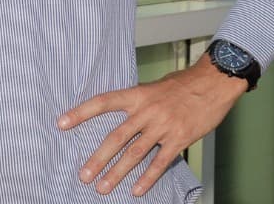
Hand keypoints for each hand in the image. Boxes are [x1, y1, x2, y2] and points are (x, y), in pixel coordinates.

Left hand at [57, 53, 247, 196]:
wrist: (212, 82)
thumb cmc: (182, 84)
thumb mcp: (154, 87)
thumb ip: (138, 101)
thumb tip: (123, 112)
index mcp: (137, 94)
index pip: (102, 102)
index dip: (81, 113)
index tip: (61, 123)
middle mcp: (146, 110)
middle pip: (116, 137)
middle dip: (98, 158)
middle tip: (83, 175)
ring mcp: (162, 126)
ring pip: (134, 153)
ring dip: (117, 173)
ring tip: (102, 188)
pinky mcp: (179, 139)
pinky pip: (160, 162)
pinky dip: (147, 178)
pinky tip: (136, 190)